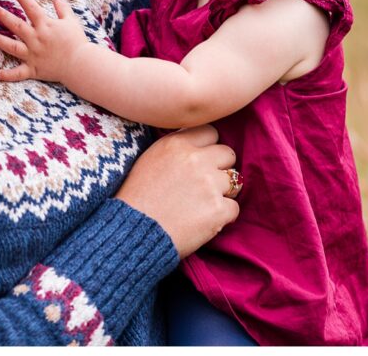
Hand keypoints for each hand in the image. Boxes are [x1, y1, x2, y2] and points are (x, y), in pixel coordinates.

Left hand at [0, 0, 88, 83]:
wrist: (81, 64)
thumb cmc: (77, 42)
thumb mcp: (71, 21)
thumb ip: (63, 8)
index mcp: (46, 26)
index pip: (32, 9)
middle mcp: (36, 39)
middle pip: (17, 26)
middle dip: (3, 16)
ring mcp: (33, 55)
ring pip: (12, 46)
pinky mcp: (34, 69)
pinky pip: (19, 73)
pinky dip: (8, 75)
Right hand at [115, 125, 238, 257]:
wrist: (132, 234)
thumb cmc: (135, 199)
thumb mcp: (150, 159)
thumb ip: (176, 148)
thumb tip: (197, 145)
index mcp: (176, 144)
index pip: (211, 132)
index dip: (208, 148)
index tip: (201, 162)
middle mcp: (195, 160)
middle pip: (228, 154)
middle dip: (220, 169)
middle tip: (204, 185)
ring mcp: (208, 184)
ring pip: (235, 181)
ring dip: (224, 192)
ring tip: (203, 205)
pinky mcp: (217, 210)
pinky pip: (234, 208)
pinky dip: (223, 217)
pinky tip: (205, 221)